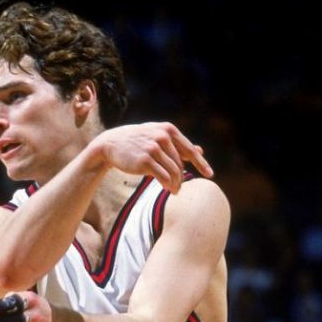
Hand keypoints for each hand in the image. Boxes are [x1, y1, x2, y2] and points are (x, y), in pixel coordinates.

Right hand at [91, 122, 212, 192]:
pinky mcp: (145, 160)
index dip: (201, 163)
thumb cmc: (137, 142)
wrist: (112, 144)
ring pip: (174, 171)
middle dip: (181, 178)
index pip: (190, 149)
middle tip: (178, 188)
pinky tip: (168, 189)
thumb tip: (199, 150)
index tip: (210, 174)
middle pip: (181, 163)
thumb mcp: (158, 137)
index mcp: (169, 130)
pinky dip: (168, 185)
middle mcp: (163, 137)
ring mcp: (154, 148)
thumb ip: (178, 144)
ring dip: (175, 184)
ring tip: (174, 191)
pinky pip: (163, 177)